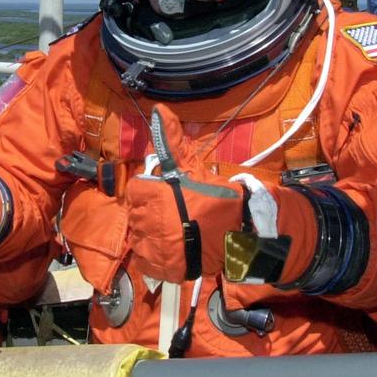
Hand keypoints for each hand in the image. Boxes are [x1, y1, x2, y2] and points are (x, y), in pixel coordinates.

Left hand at [126, 106, 247, 282]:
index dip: (151, 191)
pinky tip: (172, 248)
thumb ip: (171, 141)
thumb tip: (158, 109)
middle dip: (152, 212)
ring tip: (175, 231)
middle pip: (136, 214)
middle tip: (175, 214)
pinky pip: (145, 260)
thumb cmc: (215, 197)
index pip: (136, 190)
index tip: (166, 195)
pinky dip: (155, 255)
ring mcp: (153, 246)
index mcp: (152, 194)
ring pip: (139, 236)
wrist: (240, 231)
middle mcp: (148, 220)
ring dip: (152, 234)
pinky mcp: (161, 267)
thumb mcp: (191, 166)